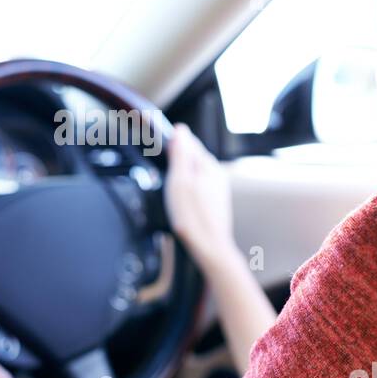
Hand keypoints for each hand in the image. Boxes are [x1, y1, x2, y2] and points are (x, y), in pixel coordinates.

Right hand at [165, 123, 236, 269]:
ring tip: (171, 191)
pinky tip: (180, 202)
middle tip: (164, 176)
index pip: (188, 141)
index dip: (171, 143)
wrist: (209, 247)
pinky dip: (185, 189)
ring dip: (180, 176)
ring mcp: (216, 188)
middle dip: (175, 161)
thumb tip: (180, 131)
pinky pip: (196, 186)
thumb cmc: (192, 217)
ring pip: (192, 173)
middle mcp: (216, 173)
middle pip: (190, 157)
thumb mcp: (179, 180)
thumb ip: (180, 154)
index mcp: (208, 164)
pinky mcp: (213, 201)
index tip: (160, 151)